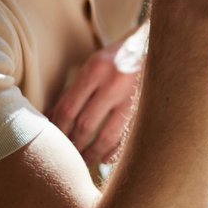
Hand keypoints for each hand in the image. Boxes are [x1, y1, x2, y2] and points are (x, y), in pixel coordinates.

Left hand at [48, 25, 147, 164]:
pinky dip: (116, 151)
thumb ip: (75, 90)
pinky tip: (106, 158)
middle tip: (67, 158)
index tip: (52, 142)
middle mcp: (113, 84)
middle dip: (73, 145)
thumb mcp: (94, 65)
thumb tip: (52, 116)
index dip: (58, 130)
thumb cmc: (120, 58)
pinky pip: (128, 137)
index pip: (68, 109)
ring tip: (84, 162)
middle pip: (85, 125)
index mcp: (96, 71)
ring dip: (92, 153)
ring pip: (106, 136)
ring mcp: (133, 97)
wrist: (155, 45)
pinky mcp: (147, 108)